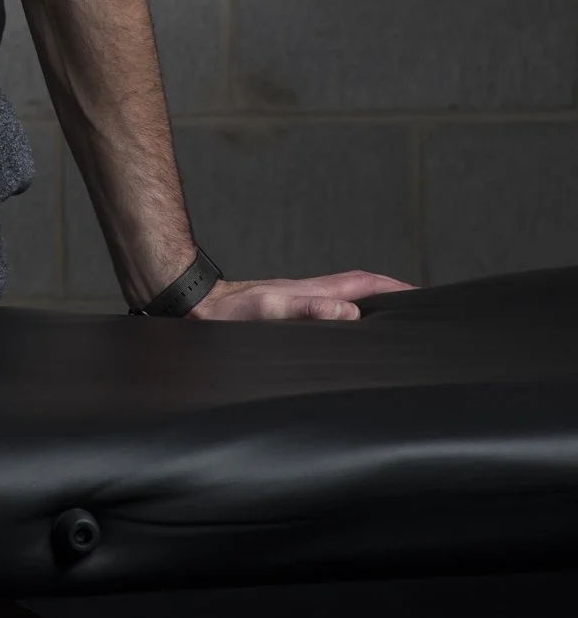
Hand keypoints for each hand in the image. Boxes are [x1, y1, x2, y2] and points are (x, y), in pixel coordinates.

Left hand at [190, 270, 413, 321]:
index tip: (422, 295)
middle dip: (391, 295)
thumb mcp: (269, 311)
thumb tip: (350, 313)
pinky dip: (346, 320)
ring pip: (345, 301)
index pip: (363, 283)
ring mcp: (299, 303)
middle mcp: (310, 293)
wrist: (196, 309)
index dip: (394, 287)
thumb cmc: (228, 312)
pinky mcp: (286, 315)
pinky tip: (345, 334)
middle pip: (360, 290)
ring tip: (392, 323)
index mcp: (313, 290)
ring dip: (371, 308)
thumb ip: (307, 309)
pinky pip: (327, 315)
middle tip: (418, 310)